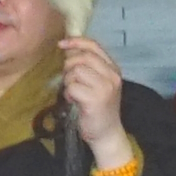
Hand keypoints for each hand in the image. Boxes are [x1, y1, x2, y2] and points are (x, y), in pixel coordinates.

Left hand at [58, 33, 132, 167]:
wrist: (106, 133)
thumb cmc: (98, 107)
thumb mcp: (98, 83)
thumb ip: (88, 66)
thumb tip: (68, 49)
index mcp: (113, 68)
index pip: (94, 46)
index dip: (76, 42)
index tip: (61, 44)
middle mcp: (112, 76)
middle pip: (82, 57)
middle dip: (69, 66)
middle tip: (69, 79)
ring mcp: (105, 87)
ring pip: (76, 71)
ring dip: (68, 82)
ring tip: (74, 92)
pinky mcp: (94, 99)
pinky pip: (72, 87)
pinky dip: (68, 94)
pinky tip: (74, 101)